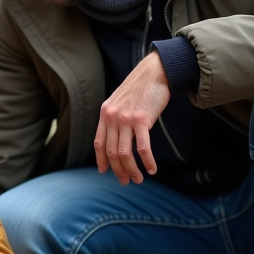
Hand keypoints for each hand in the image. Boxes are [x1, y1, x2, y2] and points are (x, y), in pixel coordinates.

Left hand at [94, 51, 170, 183]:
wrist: (155, 72)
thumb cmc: (140, 88)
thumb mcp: (120, 101)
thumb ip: (115, 117)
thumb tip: (117, 136)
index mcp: (105, 113)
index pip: (99, 142)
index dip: (101, 159)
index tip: (104, 171)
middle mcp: (112, 117)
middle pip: (112, 152)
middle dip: (118, 170)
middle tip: (126, 181)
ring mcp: (126, 119)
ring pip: (125, 153)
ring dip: (132, 170)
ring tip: (139, 179)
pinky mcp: (142, 120)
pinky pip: (142, 147)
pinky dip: (147, 162)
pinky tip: (152, 169)